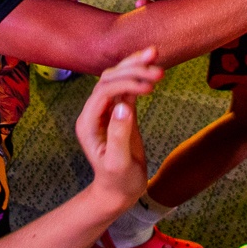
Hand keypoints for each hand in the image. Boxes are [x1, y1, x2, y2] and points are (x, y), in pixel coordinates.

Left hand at [73, 48, 157, 210]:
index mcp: (88, 123)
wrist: (119, 192)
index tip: (149, 88)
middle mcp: (94, 112)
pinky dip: (140, 75)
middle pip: (109, 79)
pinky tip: (154, 68)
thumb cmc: (118, 181)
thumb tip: (124, 106)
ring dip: (136, 66)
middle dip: (132, 69)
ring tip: (156, 55)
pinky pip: (128, 87)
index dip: (125, 84)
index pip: (103, 92)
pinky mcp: (121, 111)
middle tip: (158, 67)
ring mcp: (107, 110)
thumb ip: (119, 134)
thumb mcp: (118, 162)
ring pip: (118, 78)